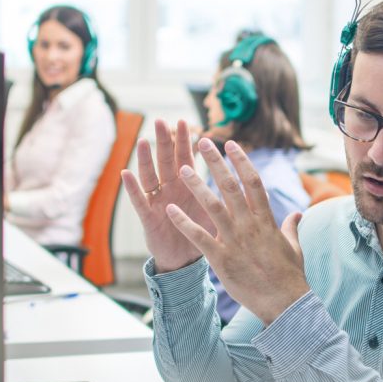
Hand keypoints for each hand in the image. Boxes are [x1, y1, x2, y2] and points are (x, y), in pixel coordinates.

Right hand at [121, 119, 215, 272]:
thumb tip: (257, 183)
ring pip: (150, 176)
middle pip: (166, 161)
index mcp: (188, 185)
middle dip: (164, 142)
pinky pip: (139, 201)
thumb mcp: (216, 210)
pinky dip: (132, 188)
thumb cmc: (202, 232)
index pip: (186, 158)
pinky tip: (125, 173)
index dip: (184, 141)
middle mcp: (171, 189)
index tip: (185, 122)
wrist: (186, 260)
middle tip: (161, 121)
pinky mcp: (148, 218)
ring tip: (142, 141)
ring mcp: (158, 201)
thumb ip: (227, 194)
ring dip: (145, 159)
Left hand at [166, 138, 308, 325]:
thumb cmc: (290, 275)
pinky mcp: (221, 259)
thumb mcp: (293, 246)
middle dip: (215, 162)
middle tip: (202, 142)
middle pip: (230, 186)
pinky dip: (183, 222)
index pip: (252, 182)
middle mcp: (249, 225)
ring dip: (196, 185)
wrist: (284, 303)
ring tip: (181, 168)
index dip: (241, 160)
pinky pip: (198, 237)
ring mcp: (234, 241)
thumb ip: (291, 226)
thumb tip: (298, 213)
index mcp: (267, 220)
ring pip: (212, 206)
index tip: (230, 144)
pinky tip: (170, 210)